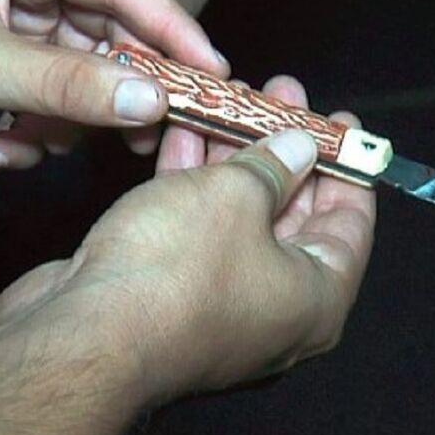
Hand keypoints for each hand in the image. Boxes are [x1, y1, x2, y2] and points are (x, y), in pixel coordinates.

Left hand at [0, 0, 227, 166]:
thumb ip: (69, 84)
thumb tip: (153, 101)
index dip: (169, 25)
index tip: (210, 72)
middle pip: (105, 31)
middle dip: (115, 90)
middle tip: (148, 134)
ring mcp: (11, 24)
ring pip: (80, 75)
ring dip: (63, 123)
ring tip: (31, 150)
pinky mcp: (3, 65)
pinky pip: (49, 99)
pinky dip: (32, 133)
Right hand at [0, 76, 375, 399]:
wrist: (82, 338)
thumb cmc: (178, 268)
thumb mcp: (236, 195)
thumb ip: (274, 164)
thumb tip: (300, 147)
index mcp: (318, 297)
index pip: (352, 222)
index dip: (347, 164)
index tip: (342, 122)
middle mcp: (280, 308)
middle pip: (295, 213)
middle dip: (285, 147)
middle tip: (281, 96)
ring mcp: (225, 304)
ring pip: (241, 217)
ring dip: (235, 157)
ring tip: (233, 99)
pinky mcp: (175, 296)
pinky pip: (198, 230)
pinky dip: (194, 183)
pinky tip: (185, 131)